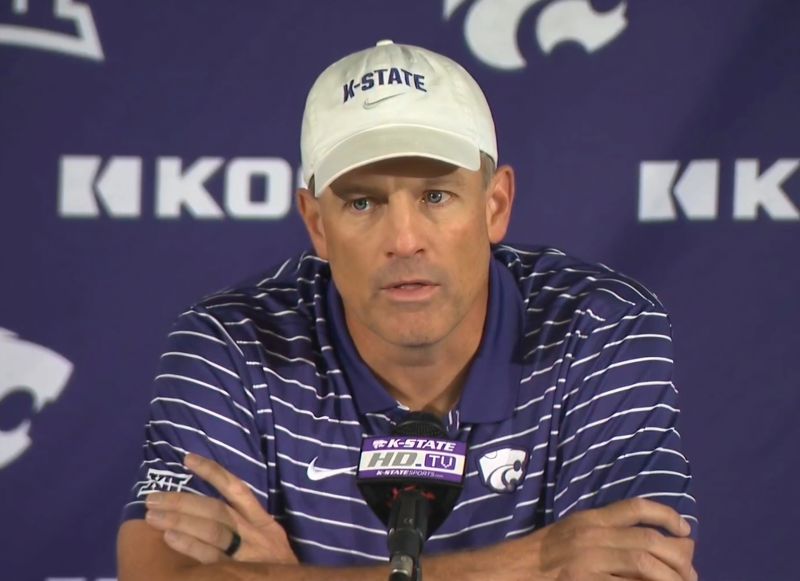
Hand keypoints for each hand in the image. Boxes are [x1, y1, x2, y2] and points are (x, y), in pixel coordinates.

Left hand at [144, 453, 297, 565]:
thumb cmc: (276, 569)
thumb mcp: (269, 543)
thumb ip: (247, 528)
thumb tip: (205, 511)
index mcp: (264, 522)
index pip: (237, 489)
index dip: (213, 472)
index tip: (187, 459)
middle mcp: (256, 533)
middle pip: (217, 510)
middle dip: (183, 501)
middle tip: (153, 497)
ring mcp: (248, 554)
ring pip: (213, 530)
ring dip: (180, 520)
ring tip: (153, 516)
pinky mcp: (239, 572)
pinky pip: (211, 557)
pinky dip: (190, 546)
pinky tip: (170, 538)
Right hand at [530, 498, 695, 580]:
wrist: (516, 569)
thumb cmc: (546, 552)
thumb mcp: (575, 531)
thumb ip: (605, 531)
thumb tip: (647, 541)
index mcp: (591, 518)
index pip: (635, 507)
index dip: (666, 515)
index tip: (686, 529)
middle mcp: (593, 535)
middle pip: (647, 539)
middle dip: (677, 556)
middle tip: (691, 572)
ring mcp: (590, 559)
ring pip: (643, 563)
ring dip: (670, 576)